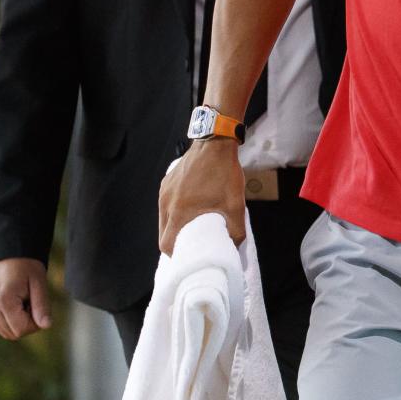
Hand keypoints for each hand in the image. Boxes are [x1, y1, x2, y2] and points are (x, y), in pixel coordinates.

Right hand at [0, 257, 52, 340]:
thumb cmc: (26, 265)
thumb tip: (46, 326)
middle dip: (27, 323)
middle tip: (32, 302)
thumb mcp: (39, 283)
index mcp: (3, 300)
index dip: (35, 323)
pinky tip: (16, 304)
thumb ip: (42, 306)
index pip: (21, 329)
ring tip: (23, 302)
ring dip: (19, 323)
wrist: (7, 253)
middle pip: (13, 334)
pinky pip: (1, 326)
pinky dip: (12, 320)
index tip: (38, 305)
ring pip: (6, 332)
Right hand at [158, 138, 244, 252]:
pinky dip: (175, 211)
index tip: (187, 257)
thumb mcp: (236, 204)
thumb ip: (236, 230)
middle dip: (176, 242)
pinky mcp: (167, 182)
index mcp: (179, 212)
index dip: (176, 254)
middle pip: (164, 233)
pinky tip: (191, 208)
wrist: (215, 142)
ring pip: (164, 218)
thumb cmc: (224, 174)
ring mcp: (164, 192)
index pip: (167, 244)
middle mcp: (166, 204)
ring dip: (175, 226)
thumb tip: (235, 246)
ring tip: (192, 228)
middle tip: (192, 245)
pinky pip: (167, 203)